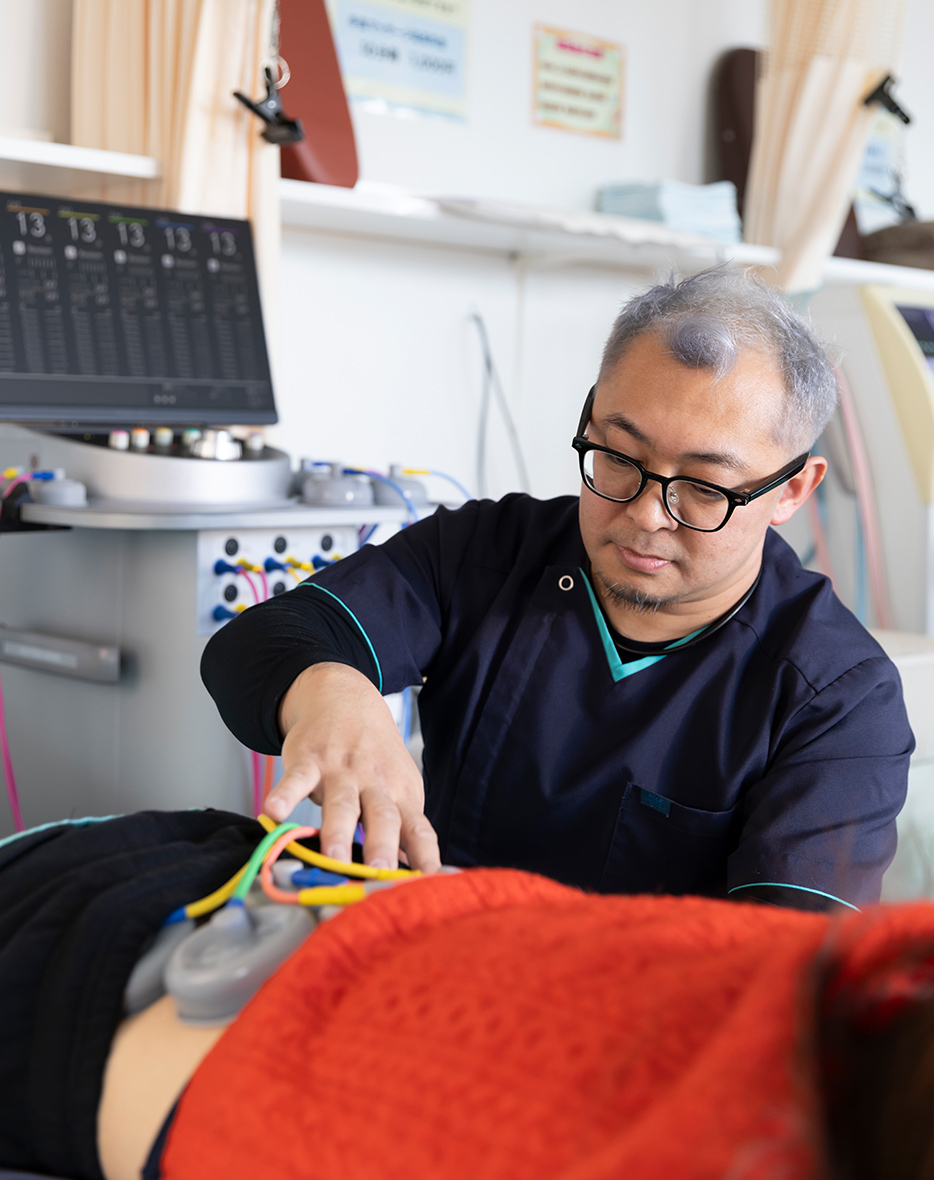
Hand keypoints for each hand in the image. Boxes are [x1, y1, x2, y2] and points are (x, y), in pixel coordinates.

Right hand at [264, 663, 440, 872]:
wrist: (346, 697)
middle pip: (382, 817)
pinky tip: (273, 812)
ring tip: (333, 859)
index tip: (427, 883)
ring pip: (341, 803)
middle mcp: (375, 783)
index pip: (418, 829)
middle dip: (382, 847)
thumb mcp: (398, 787)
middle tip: (380, 875)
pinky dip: (285, 795)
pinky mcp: (309, 759)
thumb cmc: (375, 755)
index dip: (424, 855)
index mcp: (401, 795)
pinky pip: (296, 778)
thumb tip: (418, 877)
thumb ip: (404, 831)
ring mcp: (341, 770)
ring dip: (337, 832)